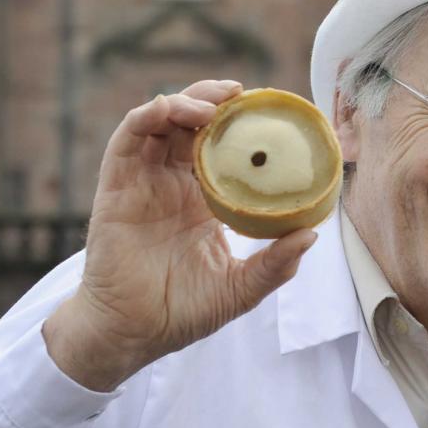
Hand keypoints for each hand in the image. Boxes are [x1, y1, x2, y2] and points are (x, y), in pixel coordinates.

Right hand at [42, 80, 317, 390]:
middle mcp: (172, 185)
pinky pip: (126, 142)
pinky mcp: (115, 189)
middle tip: (243, 93)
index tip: (269, 112)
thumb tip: (312, 236)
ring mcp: (142, 184)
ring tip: (213, 104)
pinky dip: (146, 118)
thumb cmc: (184, 312)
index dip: (240, 125)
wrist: (134, 335)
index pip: (221, 148)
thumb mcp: (241, 288)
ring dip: (185, 103)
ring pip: (160, 124)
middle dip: (215, 101)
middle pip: (191, 126)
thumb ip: (275, 265)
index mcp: (203, 201)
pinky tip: (168, 110)